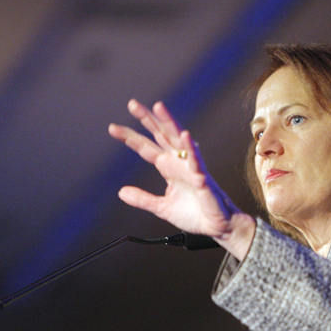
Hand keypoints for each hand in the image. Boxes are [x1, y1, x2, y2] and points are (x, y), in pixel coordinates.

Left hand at [110, 100, 255, 259]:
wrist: (216, 226)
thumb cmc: (195, 215)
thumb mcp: (162, 208)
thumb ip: (143, 199)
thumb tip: (122, 192)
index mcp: (168, 168)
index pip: (147, 148)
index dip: (131, 137)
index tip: (113, 128)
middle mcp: (179, 162)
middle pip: (160, 135)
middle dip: (147, 119)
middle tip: (132, 104)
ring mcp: (190, 168)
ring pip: (178, 140)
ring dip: (169, 123)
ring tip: (158, 107)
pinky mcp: (202, 178)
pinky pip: (196, 161)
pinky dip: (191, 148)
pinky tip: (185, 135)